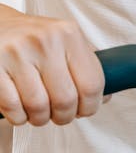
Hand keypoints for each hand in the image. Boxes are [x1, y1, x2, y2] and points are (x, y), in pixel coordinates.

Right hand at [0, 6, 108, 125]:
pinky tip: (20, 108)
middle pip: (66, 100)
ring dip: (40, 118)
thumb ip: (88, 66)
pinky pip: (13, 108)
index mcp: (68, 34)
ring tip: (38, 111)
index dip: (90, 107)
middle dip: (64, 116)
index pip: (92, 85)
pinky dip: (18, 117)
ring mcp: (16, 52)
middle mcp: (44, 40)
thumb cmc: (34, 41)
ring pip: (39, 107)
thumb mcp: (65, 42)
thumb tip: (105, 97)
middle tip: (58, 114)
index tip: (83, 110)